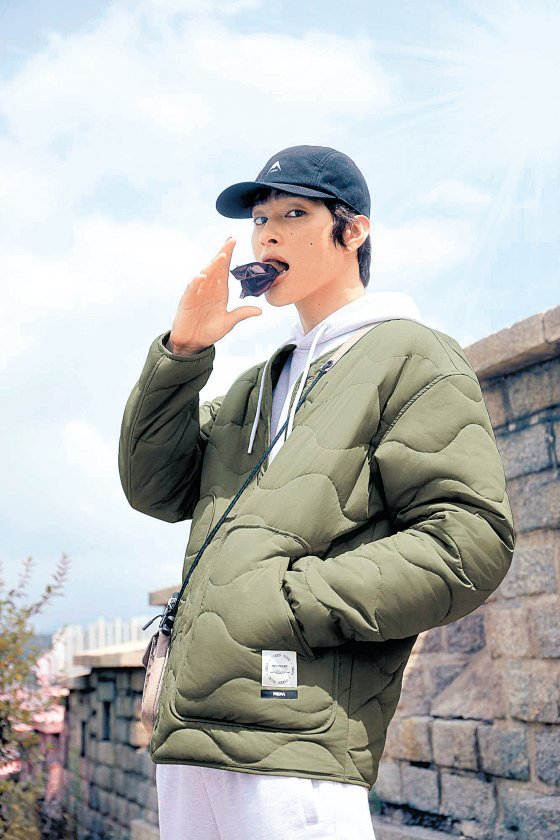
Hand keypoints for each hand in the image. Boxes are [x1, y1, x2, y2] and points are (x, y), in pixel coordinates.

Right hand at [168, 237, 261, 354]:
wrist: (193, 342)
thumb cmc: (209, 331)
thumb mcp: (228, 322)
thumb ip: (242, 314)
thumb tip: (260, 310)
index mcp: (220, 290)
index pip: (225, 269)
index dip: (228, 254)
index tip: (233, 240)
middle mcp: (209, 288)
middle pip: (216, 267)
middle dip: (223, 253)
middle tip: (230, 241)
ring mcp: (197, 293)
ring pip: (205, 275)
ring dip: (212, 266)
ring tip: (222, 257)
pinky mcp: (187, 301)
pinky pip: (192, 289)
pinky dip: (196, 282)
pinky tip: (202, 276)